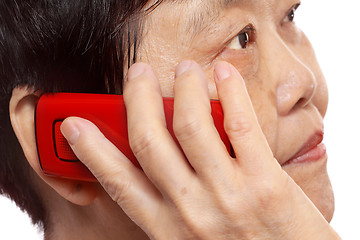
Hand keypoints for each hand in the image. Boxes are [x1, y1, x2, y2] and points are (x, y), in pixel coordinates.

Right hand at [61, 61, 339, 238]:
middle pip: (149, 141)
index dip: (91, 149)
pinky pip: (240, 125)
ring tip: (185, 68)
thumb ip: (172, 209)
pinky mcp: (266, 183)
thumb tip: (155, 165)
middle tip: (137, 74)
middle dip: (137, 99)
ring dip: (184, 87)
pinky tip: (224, 74)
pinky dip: (231, 92)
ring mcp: (228, 196)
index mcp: (167, 228)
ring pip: (191, 125)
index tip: (74, 124)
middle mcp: (191, 211)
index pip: (117, 181)